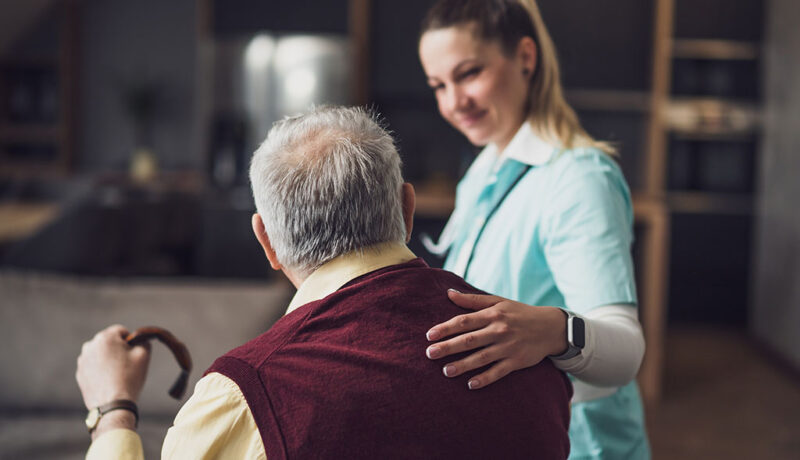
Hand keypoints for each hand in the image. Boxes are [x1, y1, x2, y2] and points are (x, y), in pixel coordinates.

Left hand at [76, 324, 150, 410]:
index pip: (121, 331)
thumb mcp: (144, 354)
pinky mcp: (80, 374)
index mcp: (105, 337)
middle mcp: (90, 346)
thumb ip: (144, 340)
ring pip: (101, 354)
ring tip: (117, 374)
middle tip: (126, 365)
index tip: (133, 355)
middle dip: (118, 350)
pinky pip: (94, 366)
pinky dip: (101, 370)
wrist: (113, 404)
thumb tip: (139, 339)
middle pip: (109, 342)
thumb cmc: (129, 377)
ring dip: (109, 359)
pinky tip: (109, 381)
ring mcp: (83, 360)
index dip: (131, 342)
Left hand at [425, 290, 566, 389]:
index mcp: (493, 314)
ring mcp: (508, 347)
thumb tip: (449, 293)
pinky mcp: (517, 361)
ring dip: (463, 365)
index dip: (446, 328)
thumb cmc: (519, 313)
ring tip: (446, 371)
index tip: (429, 335)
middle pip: (469, 340)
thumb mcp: (498, 302)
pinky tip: (471, 384)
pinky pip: (498, 372)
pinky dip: (485, 378)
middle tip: (430, 354)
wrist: (550, 327)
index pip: (464, 321)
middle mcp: (499, 330)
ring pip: (482, 357)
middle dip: (448, 347)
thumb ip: (472, 300)